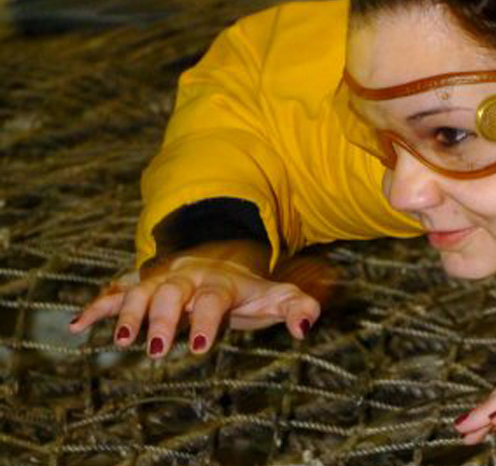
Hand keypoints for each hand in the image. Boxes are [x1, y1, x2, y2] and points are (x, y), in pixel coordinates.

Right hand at [68, 241, 323, 357]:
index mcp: (219, 282)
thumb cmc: (247, 289)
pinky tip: (78, 325)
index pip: (211, 299)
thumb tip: (306, 327)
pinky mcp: (141, 284)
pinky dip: (97, 306)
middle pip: (171, 294)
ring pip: (140, 291)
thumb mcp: (275, 296)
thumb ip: (297, 307)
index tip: (200, 346)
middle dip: (163, 319)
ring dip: (127, 314)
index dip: (206, 320)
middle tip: (158, 349)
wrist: (220, 256)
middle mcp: (186, 277)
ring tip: (120, 341)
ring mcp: (161, 279)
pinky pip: (116, 291)